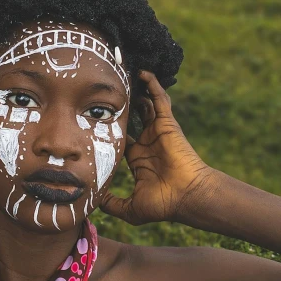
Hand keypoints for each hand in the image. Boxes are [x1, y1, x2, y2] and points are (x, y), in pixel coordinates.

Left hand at [99, 70, 216, 224]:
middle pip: (132, 118)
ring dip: (136, 91)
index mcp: (138, 159)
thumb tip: (94, 200)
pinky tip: (142, 72)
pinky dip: (152, 85)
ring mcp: (158, 131)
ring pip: (145, 105)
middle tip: (106, 91)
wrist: (187, 196)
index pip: (121, 139)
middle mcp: (148, 143)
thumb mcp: (130, 208)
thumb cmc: (163, 204)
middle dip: (121, 105)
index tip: (95, 120)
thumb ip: (111, 204)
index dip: (110, 129)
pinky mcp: (167, 123)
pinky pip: (159, 99)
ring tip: (122, 74)